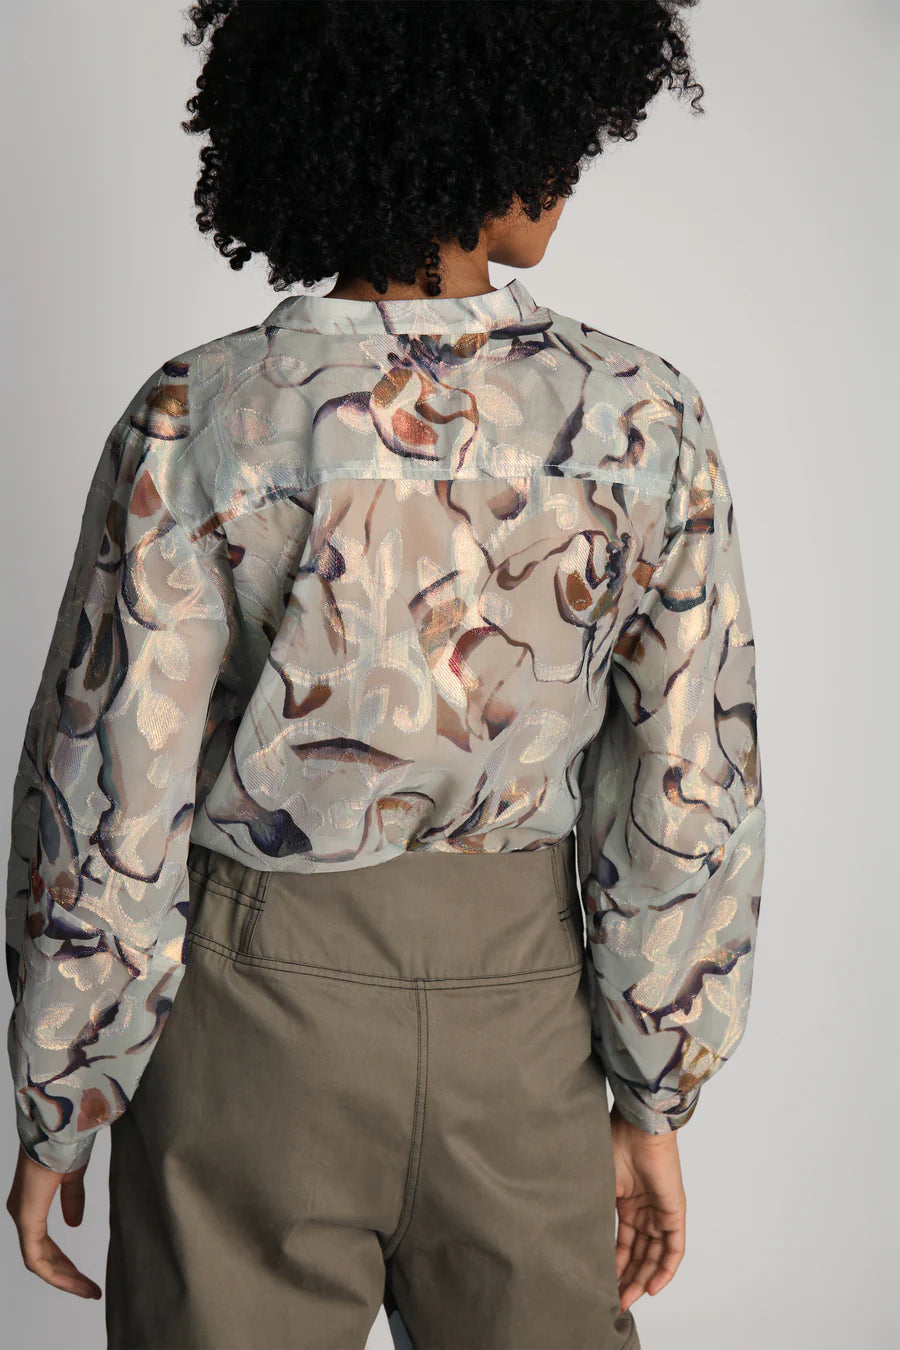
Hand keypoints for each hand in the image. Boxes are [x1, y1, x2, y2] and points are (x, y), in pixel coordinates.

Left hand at [5, 1142, 101, 1299]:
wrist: (58, 1125)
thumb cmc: (66, 1141)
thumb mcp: (73, 1175)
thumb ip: (73, 1199)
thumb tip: (74, 1225)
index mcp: (31, 1202)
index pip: (44, 1245)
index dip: (65, 1263)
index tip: (86, 1276)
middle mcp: (21, 1213)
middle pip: (42, 1257)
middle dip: (67, 1275)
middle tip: (89, 1288)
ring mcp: (22, 1217)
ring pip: (39, 1262)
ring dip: (64, 1279)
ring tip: (88, 1290)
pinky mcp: (27, 1219)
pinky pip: (36, 1258)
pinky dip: (55, 1274)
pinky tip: (75, 1281)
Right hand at [609, 1104, 686, 1313]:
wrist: (635, 1128)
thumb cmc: (613, 1144)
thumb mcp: (598, 1184)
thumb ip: (591, 1209)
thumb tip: (570, 1233)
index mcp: (627, 1203)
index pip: (623, 1243)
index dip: (614, 1265)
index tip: (603, 1284)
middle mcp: (646, 1211)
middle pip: (640, 1254)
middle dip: (628, 1279)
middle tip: (616, 1301)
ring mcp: (661, 1212)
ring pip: (655, 1256)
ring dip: (643, 1279)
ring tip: (629, 1299)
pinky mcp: (674, 1212)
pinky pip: (674, 1249)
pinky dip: (665, 1270)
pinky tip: (652, 1287)